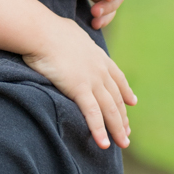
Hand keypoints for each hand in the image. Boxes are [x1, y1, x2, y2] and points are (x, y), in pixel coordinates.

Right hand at [24, 15, 135, 150]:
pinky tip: (104, 144)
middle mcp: (100, 69)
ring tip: (122, 144)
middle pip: (116, 98)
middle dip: (123, 117)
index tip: (132, 103)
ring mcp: (92, 80)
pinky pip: (93, 114)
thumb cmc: (48, 28)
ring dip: (117, 128)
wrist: (41, 30)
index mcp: (98, 56)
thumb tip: (69, 36)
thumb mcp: (69, 31)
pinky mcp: (80, 89)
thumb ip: (75, 39)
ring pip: (110, 109)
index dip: (125, 91)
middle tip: (126, 133)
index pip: (117, 77)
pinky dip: (100, 130)